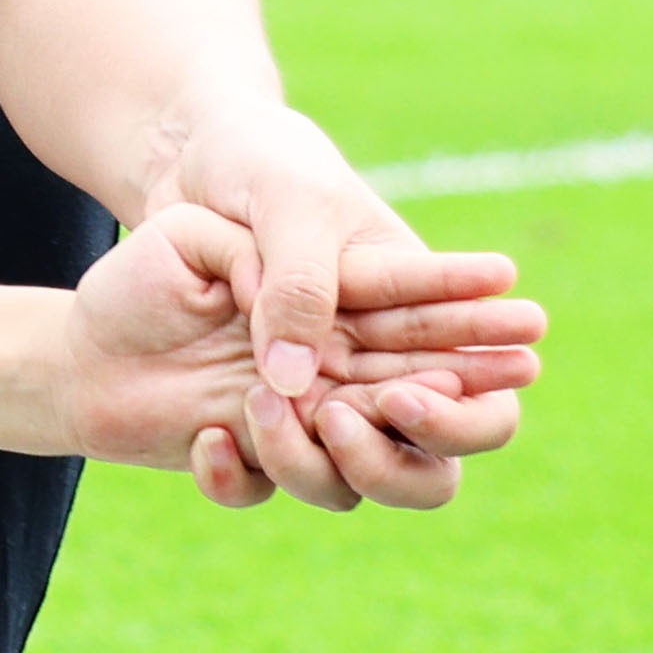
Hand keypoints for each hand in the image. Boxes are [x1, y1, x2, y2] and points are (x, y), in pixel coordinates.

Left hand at [57, 202, 542, 509]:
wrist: (174, 173)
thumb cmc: (258, 168)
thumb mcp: (290, 201)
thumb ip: (302, 282)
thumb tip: (298, 381)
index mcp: (410, 310)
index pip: (479, 375)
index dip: (473, 400)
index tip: (424, 379)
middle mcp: (371, 368)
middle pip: (435, 454)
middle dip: (410, 450)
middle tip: (356, 411)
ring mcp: (313, 400)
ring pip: (351, 482)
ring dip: (320, 462)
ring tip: (264, 403)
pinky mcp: (250, 422)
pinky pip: (260, 484)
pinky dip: (239, 475)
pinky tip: (208, 436)